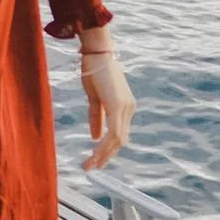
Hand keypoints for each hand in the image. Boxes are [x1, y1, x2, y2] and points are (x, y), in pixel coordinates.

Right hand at [79, 44, 134, 173]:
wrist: (96, 52)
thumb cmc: (94, 70)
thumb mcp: (94, 97)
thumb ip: (96, 117)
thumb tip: (95, 137)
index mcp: (125, 106)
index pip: (119, 134)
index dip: (108, 148)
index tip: (96, 159)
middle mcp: (129, 108)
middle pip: (120, 140)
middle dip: (106, 156)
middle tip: (92, 167)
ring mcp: (125, 107)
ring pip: (117, 140)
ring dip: (103, 155)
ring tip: (90, 165)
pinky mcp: (118, 106)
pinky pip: (113, 133)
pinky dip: (104, 146)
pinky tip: (95, 154)